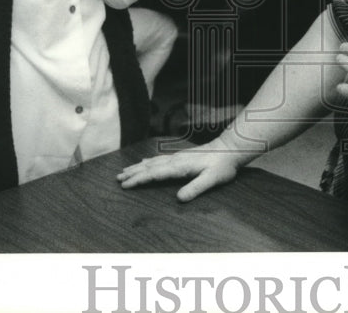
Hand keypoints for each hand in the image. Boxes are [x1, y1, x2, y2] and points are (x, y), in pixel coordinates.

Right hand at [116, 139, 253, 201]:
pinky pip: (159, 159)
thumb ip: (196, 188)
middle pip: (149, 167)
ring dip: (137, 167)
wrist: (230, 148)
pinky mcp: (181, 156)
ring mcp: (177, 157)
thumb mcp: (212, 179)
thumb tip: (179, 199)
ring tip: (124, 171)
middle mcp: (175, 160)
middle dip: (133, 173)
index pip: (155, 174)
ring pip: (152, 162)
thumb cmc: (222, 165)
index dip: (139, 180)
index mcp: (180, 166)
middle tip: (117, 179)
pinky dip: (147, 162)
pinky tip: (144, 162)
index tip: (125, 185)